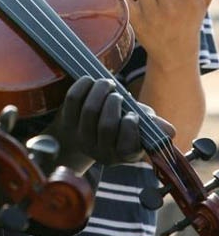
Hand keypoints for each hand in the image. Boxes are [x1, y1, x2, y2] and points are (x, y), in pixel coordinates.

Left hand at [48, 76, 172, 171]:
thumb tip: (170, 131)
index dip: (130, 126)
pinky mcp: (66, 121)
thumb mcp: (139, 126)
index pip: (127, 146)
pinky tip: (91, 81)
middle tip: (117, 94)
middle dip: (114, 103)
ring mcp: (82, 138)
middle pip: (106, 125)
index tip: (132, 113)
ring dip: (100, 90)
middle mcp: (101, 152)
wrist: (83, 129)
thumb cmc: (118, 124)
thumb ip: (153, 126)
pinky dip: (84, 85)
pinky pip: (73, 99)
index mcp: (123, 155)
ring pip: (90, 110)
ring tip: (107, 84)